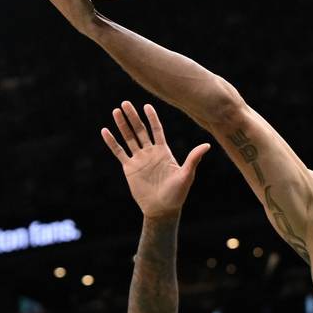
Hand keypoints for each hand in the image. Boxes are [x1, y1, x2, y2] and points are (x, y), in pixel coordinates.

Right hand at [102, 101, 209, 218]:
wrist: (162, 209)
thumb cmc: (177, 193)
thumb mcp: (186, 175)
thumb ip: (194, 159)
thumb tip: (207, 145)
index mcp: (164, 151)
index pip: (157, 130)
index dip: (152, 118)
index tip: (147, 106)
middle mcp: (150, 152)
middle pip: (140, 130)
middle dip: (133, 117)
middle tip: (125, 103)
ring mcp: (139, 159)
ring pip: (128, 138)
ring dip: (122, 125)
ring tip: (116, 111)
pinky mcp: (129, 168)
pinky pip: (119, 152)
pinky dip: (112, 142)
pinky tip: (105, 131)